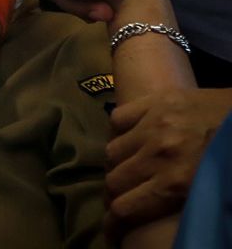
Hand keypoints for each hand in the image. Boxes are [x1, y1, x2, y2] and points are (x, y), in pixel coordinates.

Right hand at [104, 89, 231, 233]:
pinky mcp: (157, 100)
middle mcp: (158, 153)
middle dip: (116, 196)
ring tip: (131, 168)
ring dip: (119, 165)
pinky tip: (134, 138)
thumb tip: (153, 207)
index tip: (114, 230)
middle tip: (124, 199)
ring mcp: (154, 123)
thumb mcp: (217, 191)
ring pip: (112, 152)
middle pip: (114, 182)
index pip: (124, 209)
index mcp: (177, 181)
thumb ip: (179, 198)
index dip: (113, 224)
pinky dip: (121, 131)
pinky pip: (119, 119)